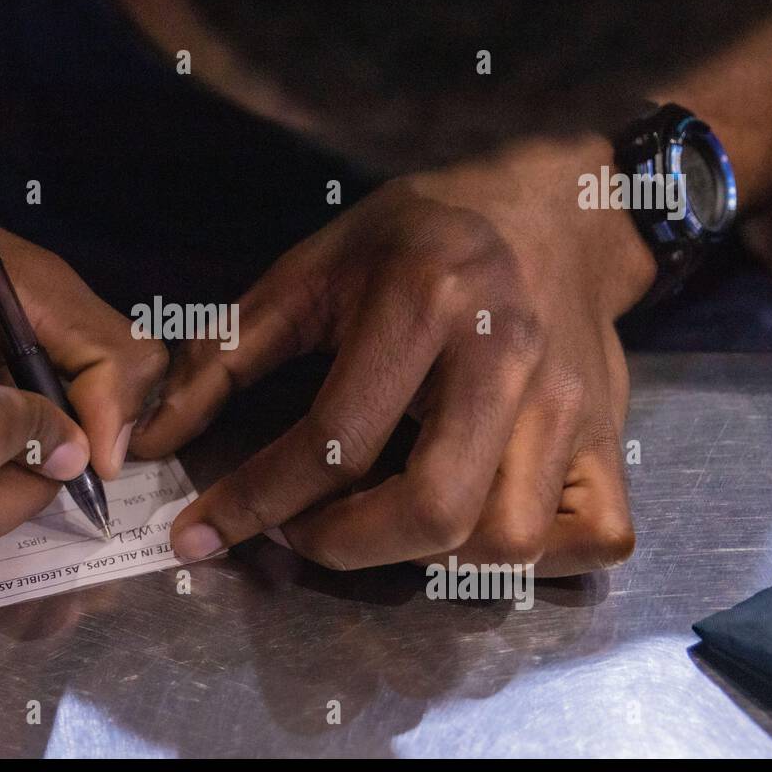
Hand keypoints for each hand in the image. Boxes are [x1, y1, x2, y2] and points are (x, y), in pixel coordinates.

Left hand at [134, 136, 655, 575]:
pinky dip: (533, 562)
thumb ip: (226, 353)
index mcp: (425, 300)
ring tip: (383, 523)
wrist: (556, 209)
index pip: (334, 438)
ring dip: (429, 560)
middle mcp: (508, 356)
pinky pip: (596, 540)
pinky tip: (478, 527)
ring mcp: (574, 404)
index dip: (254, 502)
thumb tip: (156, 441)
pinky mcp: (615, 435)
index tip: (201, 534)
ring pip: (510, 540)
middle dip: (344, 548)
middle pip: (435, 511)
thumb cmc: (420, 237)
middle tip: (301, 532)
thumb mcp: (313, 269)